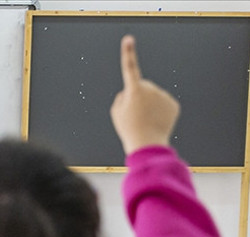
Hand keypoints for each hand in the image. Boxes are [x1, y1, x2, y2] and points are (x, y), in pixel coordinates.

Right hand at [110, 35, 179, 154]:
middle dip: (138, 96)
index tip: (128, 40)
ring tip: (145, 120)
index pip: (130, 67)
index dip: (128, 53)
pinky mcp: (173, 104)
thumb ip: (122, 97)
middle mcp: (151, 89)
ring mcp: (164, 96)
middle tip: (135, 114)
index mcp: (134, 90)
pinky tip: (156, 121)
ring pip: (154, 96)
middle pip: (142, 87)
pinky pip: (164, 103)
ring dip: (149, 104)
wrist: (147, 143)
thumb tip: (131, 91)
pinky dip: (160, 110)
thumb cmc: (128, 128)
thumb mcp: (116, 112)